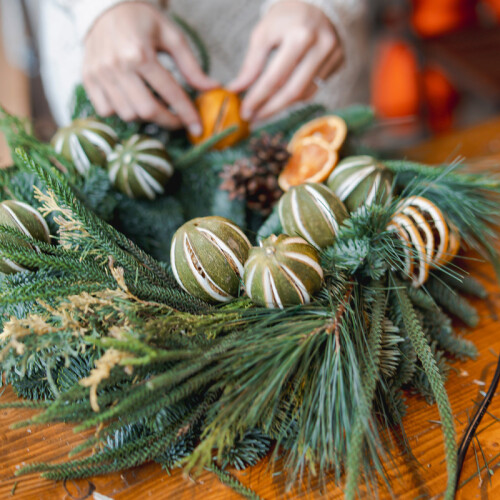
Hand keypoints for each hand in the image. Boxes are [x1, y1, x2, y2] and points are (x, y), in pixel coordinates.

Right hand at [82, 2, 218, 134]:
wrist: (105, 6)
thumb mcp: (172, 37)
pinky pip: (107, 111)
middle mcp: (117, 65)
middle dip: (168, 121)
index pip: (169, 93)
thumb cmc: (142, 21)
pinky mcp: (88, 79)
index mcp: (140, 53)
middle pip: (147, 110)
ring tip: (155, 106)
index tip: (197, 127)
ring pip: (127, 114)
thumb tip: (212, 88)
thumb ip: (191, 66)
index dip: (186, 113)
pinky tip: (132, 101)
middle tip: (178, 121)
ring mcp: (99, 74)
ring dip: (145, 116)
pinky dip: (122, 112)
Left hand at [228, 1, 342, 121]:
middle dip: (270, 109)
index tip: (245, 111)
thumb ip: (251, 64)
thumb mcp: (264, 34)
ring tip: (263, 111)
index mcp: (300, 36)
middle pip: (292, 91)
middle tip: (253, 119)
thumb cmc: (286, 18)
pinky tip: (281, 99)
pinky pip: (314, 89)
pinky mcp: (339, 63)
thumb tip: (237, 90)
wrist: (317, 4)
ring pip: (304, 94)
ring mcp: (333, 57)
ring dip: (281, 106)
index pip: (275, 77)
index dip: (258, 98)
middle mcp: (321, 47)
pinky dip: (295, 98)